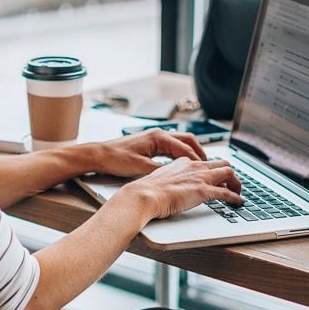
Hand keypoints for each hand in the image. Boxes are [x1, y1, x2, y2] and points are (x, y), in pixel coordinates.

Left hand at [88, 129, 207, 177]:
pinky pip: (171, 147)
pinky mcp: (150, 143)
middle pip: (188, 140)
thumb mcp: (141, 167)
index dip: (198, 160)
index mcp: (159, 137)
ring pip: (180, 143)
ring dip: (191, 153)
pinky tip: (182, 164)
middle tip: (209, 165)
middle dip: (200, 152)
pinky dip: (180, 154)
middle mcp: (158, 134)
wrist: (99, 154)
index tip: (207, 169)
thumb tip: (177, 175)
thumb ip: (161, 170)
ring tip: (200, 165)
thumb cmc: (117, 158)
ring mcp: (154, 138)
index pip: (186, 148)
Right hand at [121, 157, 242, 221]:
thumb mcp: (160, 180)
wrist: (144, 195)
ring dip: (236, 182)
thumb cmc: (147, 191)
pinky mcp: (204, 191)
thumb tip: (171, 188)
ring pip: (229, 172)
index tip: (214, 179)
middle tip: (231, 184)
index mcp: (184, 162)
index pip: (204, 163)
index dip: (211, 171)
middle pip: (221, 163)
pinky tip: (238, 202)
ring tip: (238, 192)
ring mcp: (200, 178)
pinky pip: (227, 192)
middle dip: (229, 173)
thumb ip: (170, 180)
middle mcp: (195, 167)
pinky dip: (235, 197)